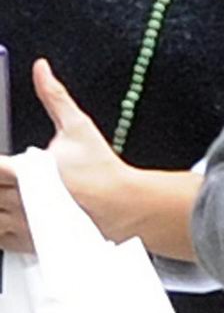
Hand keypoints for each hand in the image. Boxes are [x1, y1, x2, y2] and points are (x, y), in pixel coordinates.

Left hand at [0, 58, 134, 248]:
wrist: (123, 209)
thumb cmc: (102, 173)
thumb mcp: (77, 127)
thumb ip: (54, 97)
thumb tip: (42, 70)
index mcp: (25, 171)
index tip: (1, 162)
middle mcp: (21, 200)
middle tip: (5, 175)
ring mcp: (24, 224)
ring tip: (6, 192)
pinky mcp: (30, 242)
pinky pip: (0, 238)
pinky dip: (0, 226)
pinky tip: (8, 212)